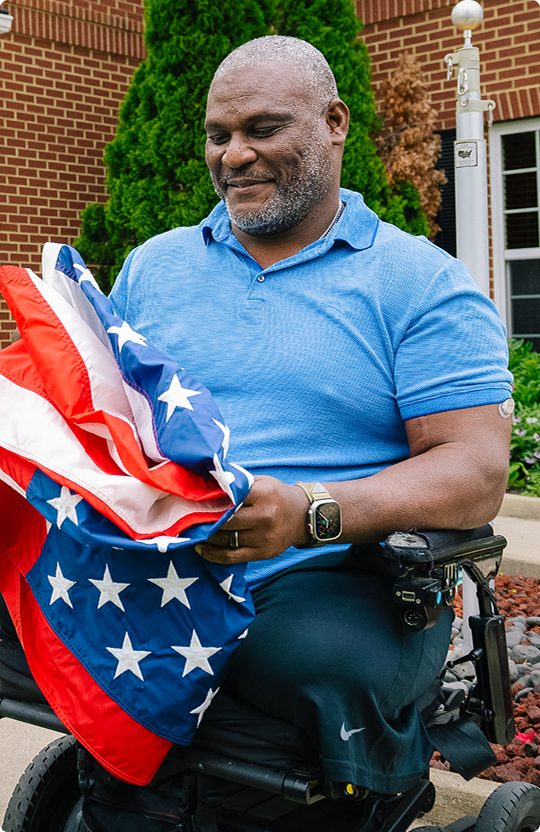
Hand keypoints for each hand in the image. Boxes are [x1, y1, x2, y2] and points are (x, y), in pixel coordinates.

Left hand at [195, 475, 309, 564]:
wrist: (302, 516)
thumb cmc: (276, 496)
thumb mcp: (261, 482)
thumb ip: (238, 483)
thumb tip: (209, 479)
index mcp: (263, 494)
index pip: (231, 497)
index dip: (211, 499)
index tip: (194, 501)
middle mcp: (264, 516)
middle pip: (226, 520)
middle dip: (205, 519)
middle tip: (187, 518)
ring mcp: (264, 537)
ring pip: (226, 539)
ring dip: (205, 537)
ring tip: (191, 533)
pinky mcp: (263, 553)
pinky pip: (232, 556)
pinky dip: (213, 554)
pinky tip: (202, 549)